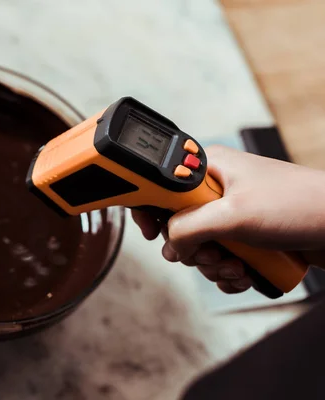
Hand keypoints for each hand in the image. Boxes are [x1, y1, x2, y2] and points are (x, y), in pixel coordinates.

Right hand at [132, 145, 324, 293]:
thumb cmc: (299, 205)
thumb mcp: (232, 215)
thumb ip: (187, 228)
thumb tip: (170, 246)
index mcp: (206, 169)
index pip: (159, 185)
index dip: (149, 209)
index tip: (151, 233)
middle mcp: (215, 190)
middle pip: (177, 226)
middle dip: (194, 250)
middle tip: (215, 253)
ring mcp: (229, 214)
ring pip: (199, 248)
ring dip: (215, 266)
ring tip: (239, 265)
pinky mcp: (244, 236)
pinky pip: (218, 259)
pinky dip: (228, 273)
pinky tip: (245, 272)